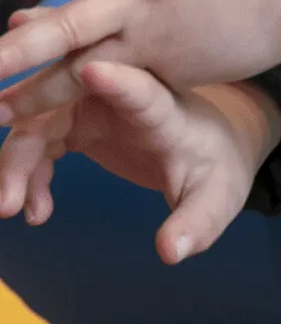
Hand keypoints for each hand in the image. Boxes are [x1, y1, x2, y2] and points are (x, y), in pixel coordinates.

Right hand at [0, 62, 280, 262]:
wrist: (211, 150)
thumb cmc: (214, 169)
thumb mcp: (216, 200)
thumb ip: (197, 224)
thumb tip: (172, 253)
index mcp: (165, 113)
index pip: (144, 92)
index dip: (121, 81)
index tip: (92, 71)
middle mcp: (122, 99)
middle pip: (64, 107)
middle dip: (25, 147)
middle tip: (6, 202)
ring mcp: (95, 107)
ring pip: (37, 123)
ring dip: (14, 164)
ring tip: (11, 210)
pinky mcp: (79, 122)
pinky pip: (36, 141)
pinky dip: (25, 174)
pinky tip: (35, 211)